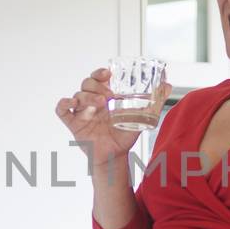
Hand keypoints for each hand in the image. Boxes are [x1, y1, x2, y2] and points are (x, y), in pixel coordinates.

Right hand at [54, 67, 170, 171]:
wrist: (115, 156)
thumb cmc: (125, 135)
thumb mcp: (142, 117)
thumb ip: (154, 101)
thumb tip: (168, 85)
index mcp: (105, 96)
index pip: (98, 77)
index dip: (100, 72)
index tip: (107, 73)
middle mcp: (92, 101)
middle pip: (86, 83)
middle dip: (96, 85)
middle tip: (108, 94)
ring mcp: (82, 112)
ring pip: (78, 95)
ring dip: (88, 96)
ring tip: (101, 103)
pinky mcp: (73, 123)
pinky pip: (61, 110)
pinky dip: (64, 103)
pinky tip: (72, 103)